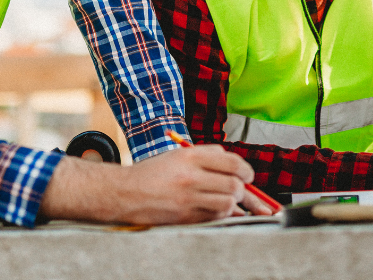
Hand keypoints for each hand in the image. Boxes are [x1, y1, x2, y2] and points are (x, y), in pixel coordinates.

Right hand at [40, 144, 256, 224]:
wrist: (124, 193)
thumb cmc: (153, 173)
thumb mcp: (178, 154)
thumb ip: (207, 155)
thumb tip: (235, 165)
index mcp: (190, 156)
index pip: (232, 162)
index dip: (246, 171)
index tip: (248, 175)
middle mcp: (190, 176)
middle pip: (234, 184)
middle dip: (244, 189)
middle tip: (241, 190)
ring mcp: (188, 198)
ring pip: (228, 203)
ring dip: (234, 203)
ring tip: (228, 200)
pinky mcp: (184, 216)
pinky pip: (215, 217)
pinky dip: (222, 214)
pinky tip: (217, 210)